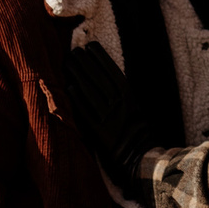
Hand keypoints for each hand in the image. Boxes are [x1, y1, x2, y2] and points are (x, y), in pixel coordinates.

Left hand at [65, 42, 156, 191]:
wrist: (141, 160)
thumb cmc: (139, 135)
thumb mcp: (135, 110)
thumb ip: (122, 96)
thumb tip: (107, 80)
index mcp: (130, 98)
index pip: (112, 72)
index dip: (100, 58)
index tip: (90, 46)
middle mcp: (118, 105)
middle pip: (98, 78)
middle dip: (85, 62)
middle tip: (73, 51)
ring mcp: (107, 117)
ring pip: (90, 91)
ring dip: (77, 75)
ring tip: (67, 62)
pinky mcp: (98, 131)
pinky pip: (86, 112)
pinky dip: (77, 98)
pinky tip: (68, 86)